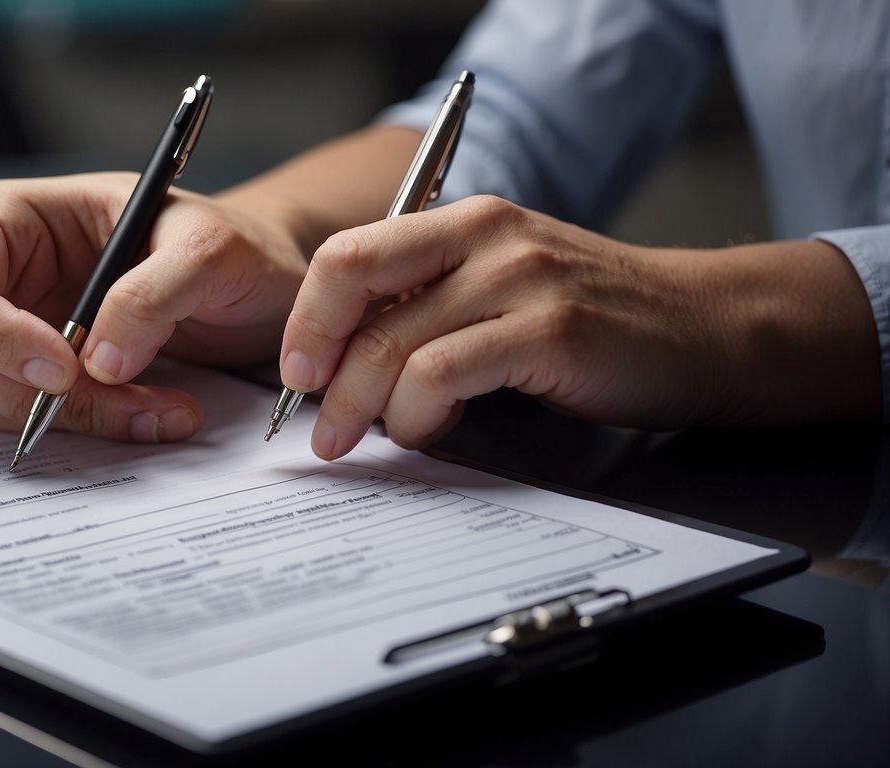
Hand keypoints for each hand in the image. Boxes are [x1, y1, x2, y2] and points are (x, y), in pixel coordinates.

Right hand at [0, 172, 308, 441]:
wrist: (237, 277)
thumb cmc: (212, 242)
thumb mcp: (207, 247)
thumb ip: (153, 294)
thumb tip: (99, 363)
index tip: (66, 371)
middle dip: (30, 393)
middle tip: (124, 401)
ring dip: (55, 419)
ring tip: (149, 409)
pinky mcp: (5, 372)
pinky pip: (0, 420)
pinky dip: (64, 430)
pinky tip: (132, 414)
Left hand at [279, 195, 879, 459]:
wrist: (706, 328)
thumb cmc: (595, 321)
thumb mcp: (501, 290)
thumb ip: (430, 308)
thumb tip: (344, 365)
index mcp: (463, 221)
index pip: (349, 253)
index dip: (307, 315)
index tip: (297, 369)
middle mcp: (485, 235)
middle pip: (355, 288)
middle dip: (321, 369)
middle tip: (317, 424)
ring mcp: (519, 279)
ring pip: (394, 344)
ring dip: (365, 407)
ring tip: (370, 440)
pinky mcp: (549, 330)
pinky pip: (443, 375)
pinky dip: (417, 415)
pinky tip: (426, 431)